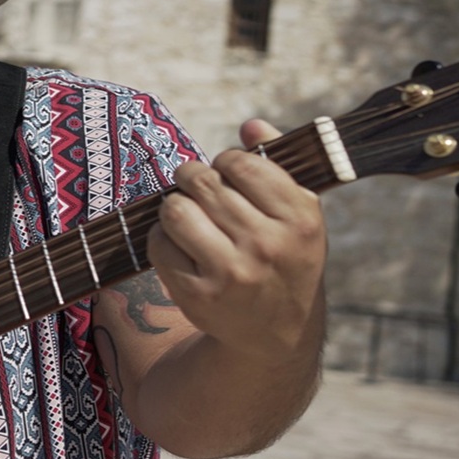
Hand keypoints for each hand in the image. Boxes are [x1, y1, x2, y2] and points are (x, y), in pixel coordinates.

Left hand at [146, 119, 326, 366]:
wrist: (279, 333)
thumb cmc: (286, 258)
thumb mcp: (298, 215)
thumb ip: (277, 165)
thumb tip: (251, 125)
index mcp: (299, 218)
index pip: (242, 163)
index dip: (226, 162)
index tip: (228, 174)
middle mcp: (268, 245)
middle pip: (202, 182)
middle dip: (193, 179)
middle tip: (197, 189)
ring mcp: (232, 272)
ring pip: (175, 210)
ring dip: (175, 207)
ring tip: (188, 215)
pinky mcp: (199, 296)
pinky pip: (159, 245)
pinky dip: (162, 240)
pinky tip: (181, 247)